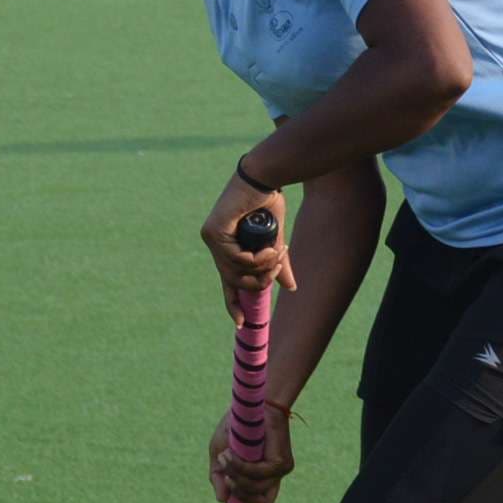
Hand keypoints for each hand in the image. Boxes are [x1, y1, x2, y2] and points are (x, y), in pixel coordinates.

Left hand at [200, 169, 291, 316]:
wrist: (266, 179)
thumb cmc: (270, 205)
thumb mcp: (276, 241)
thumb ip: (279, 265)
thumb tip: (291, 288)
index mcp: (227, 249)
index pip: (226, 283)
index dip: (232, 304)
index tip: (241, 323)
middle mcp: (215, 245)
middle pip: (234, 281)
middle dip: (261, 280)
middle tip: (279, 264)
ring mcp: (211, 238)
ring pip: (235, 272)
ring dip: (262, 267)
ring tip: (278, 252)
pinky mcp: (213, 232)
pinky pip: (235, 259)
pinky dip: (256, 258)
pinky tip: (270, 248)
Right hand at [208, 405, 296, 502]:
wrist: (250, 404)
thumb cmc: (235, 427)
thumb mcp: (220, 454)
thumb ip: (219, 477)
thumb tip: (222, 500)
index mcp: (261, 477)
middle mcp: (273, 477)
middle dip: (239, 494)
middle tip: (225, 477)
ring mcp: (279, 471)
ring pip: (256, 489)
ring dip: (236, 476)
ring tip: (224, 458)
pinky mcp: (282, 463)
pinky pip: (259, 475)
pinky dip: (241, 467)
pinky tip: (230, 455)